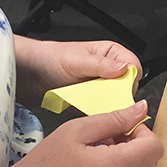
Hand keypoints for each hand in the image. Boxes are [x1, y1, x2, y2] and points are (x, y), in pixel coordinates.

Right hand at [9, 102, 163, 166]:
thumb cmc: (46, 164)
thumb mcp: (77, 130)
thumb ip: (114, 119)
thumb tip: (141, 109)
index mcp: (115, 166)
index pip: (155, 148)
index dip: (143, 133)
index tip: (123, 130)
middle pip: (150, 164)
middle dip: (136, 148)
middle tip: (108, 141)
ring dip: (128, 165)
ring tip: (99, 158)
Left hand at [13, 37, 141, 106]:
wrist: (32, 74)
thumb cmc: (52, 59)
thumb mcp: (77, 60)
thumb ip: (100, 65)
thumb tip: (123, 69)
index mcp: (112, 54)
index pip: (134, 68)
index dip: (129, 80)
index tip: (120, 90)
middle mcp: (110, 69)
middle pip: (127, 87)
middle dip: (118, 96)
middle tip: (105, 101)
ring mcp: (102, 86)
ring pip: (116, 100)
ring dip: (107, 105)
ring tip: (93, 105)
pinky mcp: (93, 100)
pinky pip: (104, 110)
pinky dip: (98, 113)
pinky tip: (88, 111)